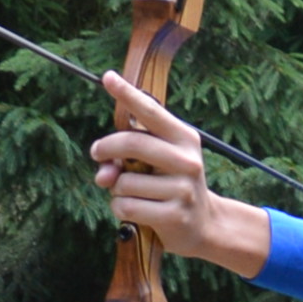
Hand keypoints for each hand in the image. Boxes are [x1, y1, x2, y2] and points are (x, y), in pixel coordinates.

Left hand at [86, 69, 271, 277]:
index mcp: (184, 137)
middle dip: (106, 148)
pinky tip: (134, 211)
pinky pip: (126, 206)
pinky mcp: (175, 215)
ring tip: (132, 193)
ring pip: (124, 181)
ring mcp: (183, 189)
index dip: (127, 93)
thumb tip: (102, 175)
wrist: (204, 224)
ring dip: (116, 189)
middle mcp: (187, 160)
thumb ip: (126, 159)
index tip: (108, 77)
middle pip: (132, 144)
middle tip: (98, 153)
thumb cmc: (171, 185)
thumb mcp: (155, 164)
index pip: (150, 111)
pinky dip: (119, 208)